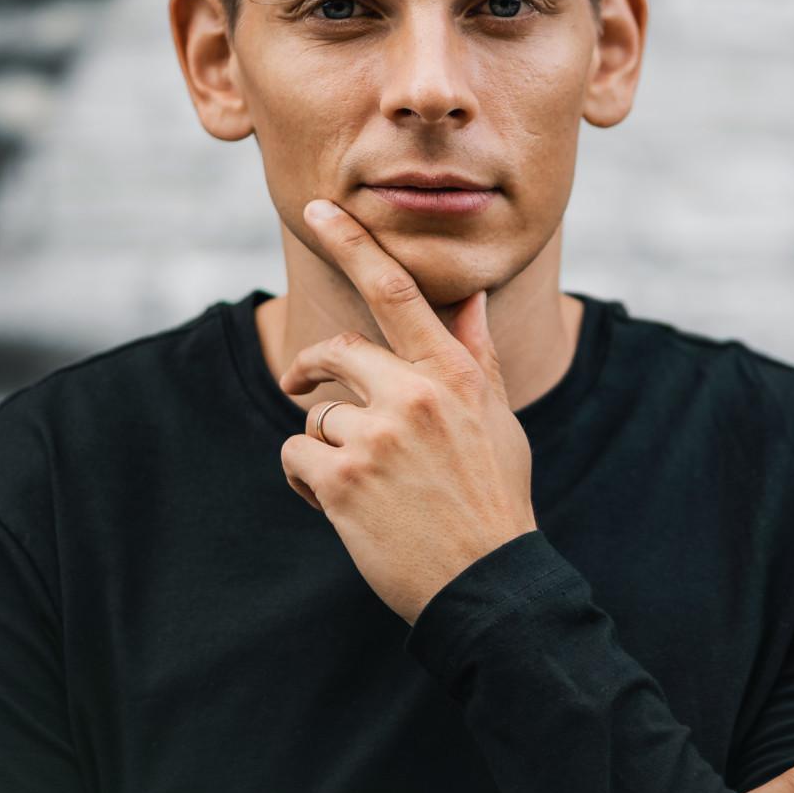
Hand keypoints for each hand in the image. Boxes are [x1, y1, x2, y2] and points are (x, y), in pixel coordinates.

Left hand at [276, 198, 537, 623]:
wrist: (488, 582)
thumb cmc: (494, 498)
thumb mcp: (498, 419)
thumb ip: (474, 356)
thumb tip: (469, 299)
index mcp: (453, 373)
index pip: (397, 290)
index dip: (353, 243)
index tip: (320, 210)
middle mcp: (414, 394)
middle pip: (336, 353)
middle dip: (312, 371)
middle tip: (302, 385)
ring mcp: (377, 436)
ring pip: (315, 414)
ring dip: (324, 446)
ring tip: (360, 485)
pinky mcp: (344, 479)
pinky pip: (295, 455)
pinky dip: (305, 480)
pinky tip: (338, 505)